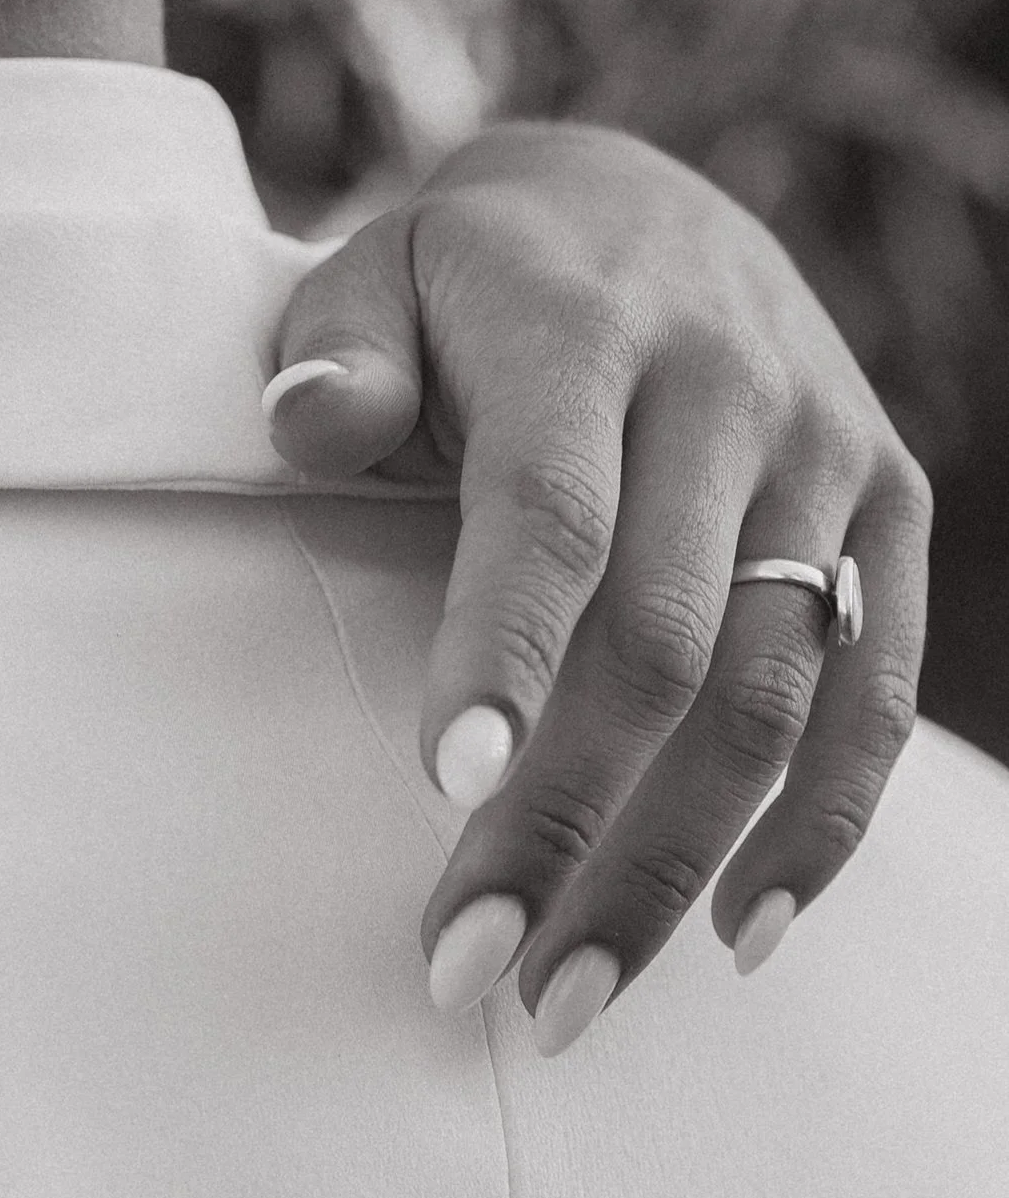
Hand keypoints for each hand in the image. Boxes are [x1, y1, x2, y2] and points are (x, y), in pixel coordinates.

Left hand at [265, 122, 927, 1041]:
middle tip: (472, 965)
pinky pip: (876, 693)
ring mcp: (823, 452)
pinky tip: (737, 935)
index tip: (448, 787)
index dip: (505, 646)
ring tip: (569, 995)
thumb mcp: (372, 273)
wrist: (639, 202)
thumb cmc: (466, 281)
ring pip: (773, 692)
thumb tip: (309, 425)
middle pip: (664, 636)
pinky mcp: (889, 506)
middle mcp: (727, 387)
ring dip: (676, 863)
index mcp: (583, 327)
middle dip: (568, 818)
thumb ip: (334, 350)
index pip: (553, 505)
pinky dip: (820, 827)